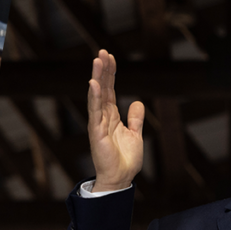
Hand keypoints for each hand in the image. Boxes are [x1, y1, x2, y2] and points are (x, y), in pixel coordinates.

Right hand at [88, 49, 143, 191]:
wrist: (120, 178)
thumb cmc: (125, 160)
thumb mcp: (135, 134)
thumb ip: (135, 118)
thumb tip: (136, 102)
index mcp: (111, 116)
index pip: (110, 90)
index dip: (111, 73)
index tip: (110, 57)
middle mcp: (102, 117)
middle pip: (103, 88)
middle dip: (103, 70)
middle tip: (102, 51)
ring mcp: (98, 123)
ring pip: (97, 95)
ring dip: (97, 77)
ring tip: (97, 60)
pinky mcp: (96, 132)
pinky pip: (94, 111)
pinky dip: (94, 97)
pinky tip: (94, 83)